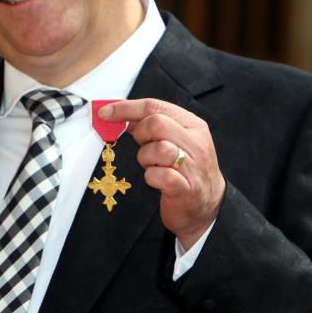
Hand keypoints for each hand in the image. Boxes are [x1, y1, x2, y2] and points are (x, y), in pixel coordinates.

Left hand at [99, 98, 225, 248]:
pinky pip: (158, 175)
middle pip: (156, 123)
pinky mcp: (186, 189)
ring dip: (146, 158)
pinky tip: (156, 179)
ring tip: (153, 165)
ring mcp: (193, 166)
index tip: (105, 113)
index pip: (155, 106)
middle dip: (140, 134)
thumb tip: (122, 116)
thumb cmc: (186, 171)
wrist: (206, 206)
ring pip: (158, 148)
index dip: (126, 108)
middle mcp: (196, 143)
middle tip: (143, 146)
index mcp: (193, 125)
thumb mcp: (174, 141)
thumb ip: (152, 126)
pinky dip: (150, 177)